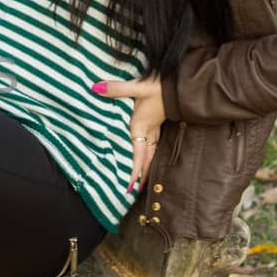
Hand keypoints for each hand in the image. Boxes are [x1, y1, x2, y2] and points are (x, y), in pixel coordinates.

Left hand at [92, 77, 165, 193]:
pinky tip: (149, 155)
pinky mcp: (158, 123)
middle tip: (137, 190)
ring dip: (147, 166)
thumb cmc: (160, 88)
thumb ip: (117, 89)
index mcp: (141, 127)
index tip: (131, 186)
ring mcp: (155, 128)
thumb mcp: (138, 87)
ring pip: (151, 152)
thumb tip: (96, 88)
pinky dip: (150, 154)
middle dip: (142, 175)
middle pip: (146, 158)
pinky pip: (154, 144)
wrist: (180, 85)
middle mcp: (148, 131)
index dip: (135, 171)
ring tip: (143, 179)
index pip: (138, 155)